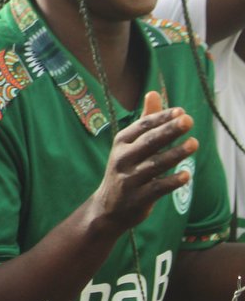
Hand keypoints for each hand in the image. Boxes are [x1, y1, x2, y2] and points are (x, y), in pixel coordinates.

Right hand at [89, 91, 196, 232]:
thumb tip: (154, 93)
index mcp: (121, 143)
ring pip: (155, 164)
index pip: (142, 126)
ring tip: (194, 143)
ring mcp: (129, 179)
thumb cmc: (125, 170)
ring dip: (175, 153)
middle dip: (169, 130)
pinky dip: (172, 181)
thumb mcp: (129, 144)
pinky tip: (186, 175)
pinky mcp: (138, 197)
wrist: (108, 207)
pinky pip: (157, 188)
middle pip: (148, 142)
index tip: (181, 111)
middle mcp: (123, 159)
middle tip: (188, 120)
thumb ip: (145, 120)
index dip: (161, 118)